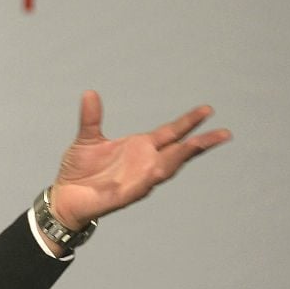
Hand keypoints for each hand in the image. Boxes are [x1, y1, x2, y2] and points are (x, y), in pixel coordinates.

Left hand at [48, 90, 230, 228]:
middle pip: (179, 152)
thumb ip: (91, 117)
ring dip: (181, 158)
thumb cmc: (80, 170)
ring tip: (198, 145)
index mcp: (140, 148)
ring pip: (166, 169)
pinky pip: (142, 186)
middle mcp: (144, 163)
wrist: (65, 196)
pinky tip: (159, 169)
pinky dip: (151, 178)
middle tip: (224, 133)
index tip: (208, 110)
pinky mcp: (125, 195)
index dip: (188, 122)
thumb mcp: (87, 138)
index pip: (171, 133)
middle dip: (200, 143)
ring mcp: (138, 180)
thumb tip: (89, 92)